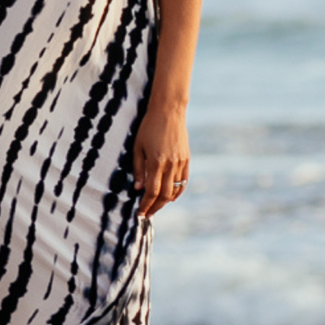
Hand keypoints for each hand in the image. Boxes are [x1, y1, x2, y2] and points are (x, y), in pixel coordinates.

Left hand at [134, 98, 189, 217]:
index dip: (145, 205)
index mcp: (156, 162)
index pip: (151, 192)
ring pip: (175, 190)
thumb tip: (138, 188)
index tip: (140, 213)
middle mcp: (170, 165)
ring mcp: (180, 162)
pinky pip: (183, 181)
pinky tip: (171, 197)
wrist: (169, 111)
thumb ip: (138, 169)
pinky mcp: (186, 159)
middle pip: (164, 195)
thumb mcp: (137, 147)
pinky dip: (177, 192)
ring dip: (165, 201)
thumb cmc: (149, 127)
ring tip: (156, 206)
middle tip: (147, 213)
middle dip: (155, 207)